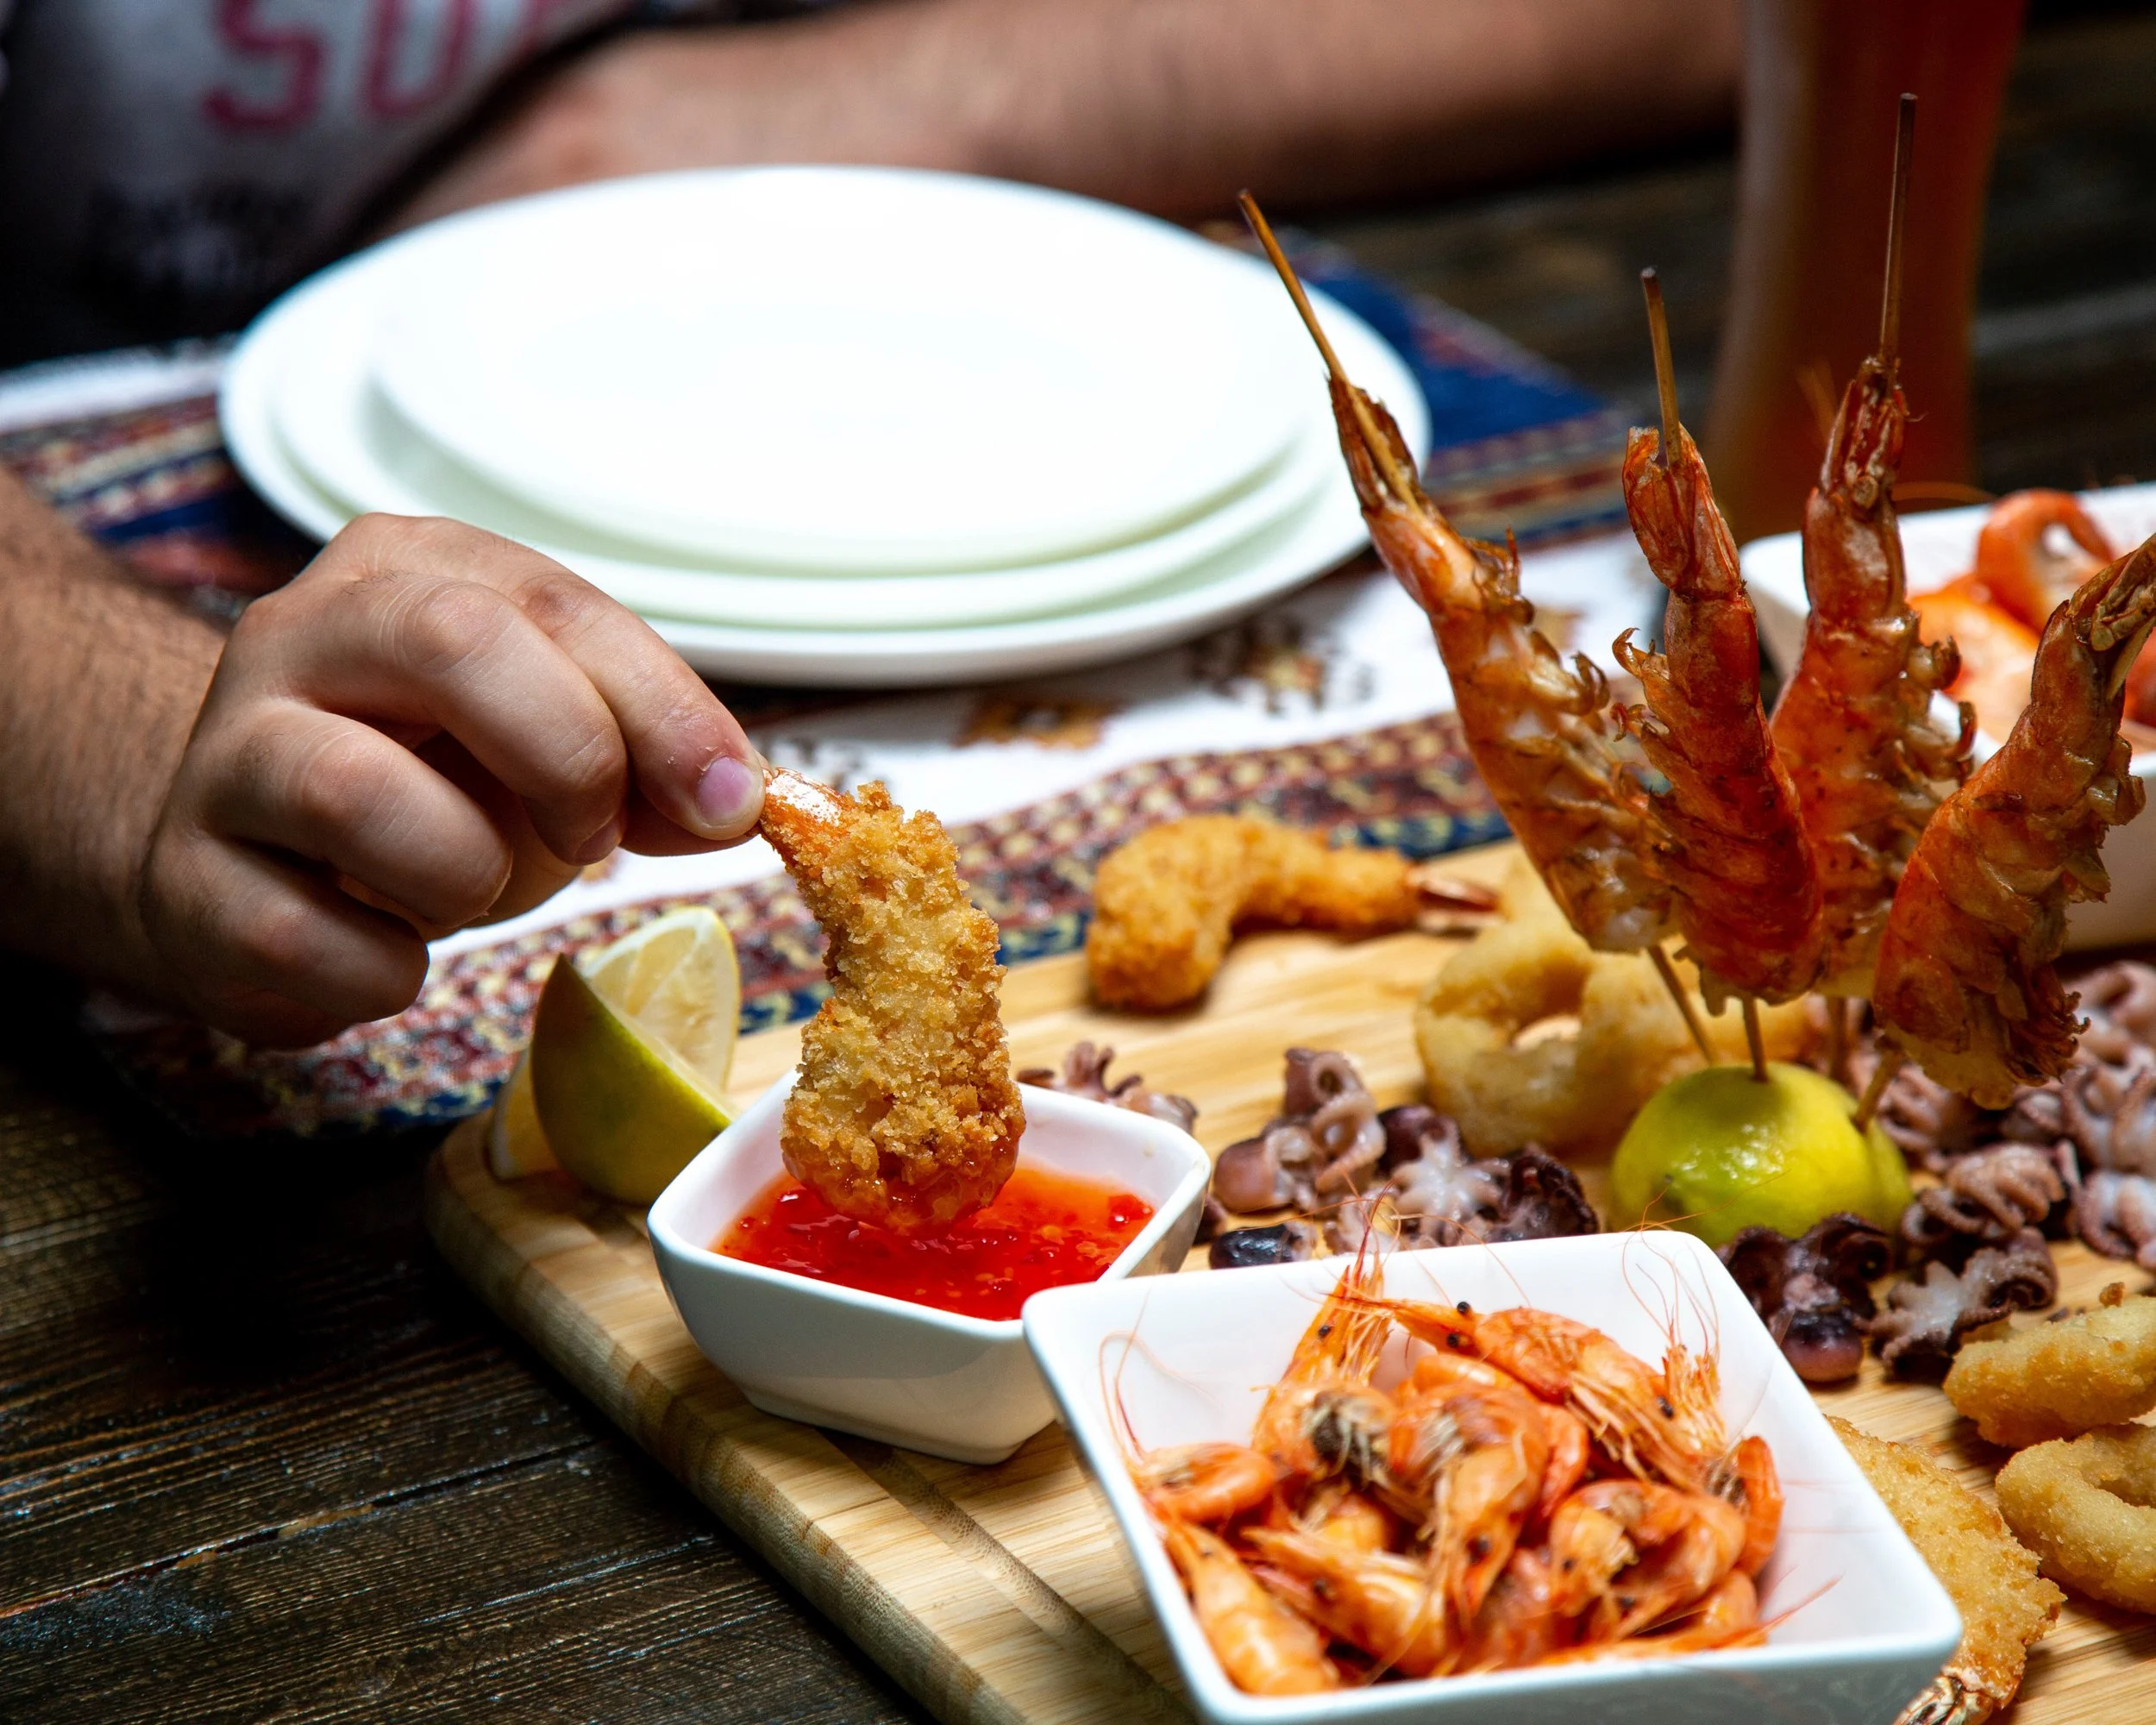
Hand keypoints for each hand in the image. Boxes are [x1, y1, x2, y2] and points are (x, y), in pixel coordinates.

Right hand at [138, 515, 763, 1046]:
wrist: (254, 865)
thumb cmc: (428, 788)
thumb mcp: (554, 751)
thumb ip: (648, 763)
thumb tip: (732, 801)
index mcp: (408, 570)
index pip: (557, 605)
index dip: (662, 708)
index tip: (728, 800)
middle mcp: (300, 633)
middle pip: (455, 642)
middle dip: (567, 758)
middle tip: (595, 840)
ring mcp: (225, 753)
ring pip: (359, 789)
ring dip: (465, 872)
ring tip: (468, 889)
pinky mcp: (183, 881)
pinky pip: (310, 938)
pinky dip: (386, 971)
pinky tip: (389, 952)